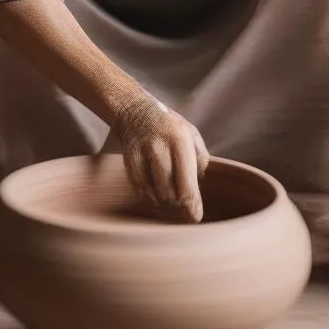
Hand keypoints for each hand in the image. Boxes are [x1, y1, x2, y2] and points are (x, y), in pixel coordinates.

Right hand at [112, 93, 209, 222]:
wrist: (136, 110)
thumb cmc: (171, 127)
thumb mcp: (192, 136)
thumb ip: (200, 161)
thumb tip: (198, 190)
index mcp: (181, 140)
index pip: (187, 182)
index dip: (192, 204)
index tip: (195, 218)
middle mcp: (160, 147)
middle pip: (170, 192)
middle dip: (178, 202)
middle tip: (181, 201)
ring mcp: (142, 153)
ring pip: (155, 193)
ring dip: (164, 200)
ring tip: (169, 194)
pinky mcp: (128, 159)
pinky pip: (140, 189)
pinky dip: (149, 196)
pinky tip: (155, 191)